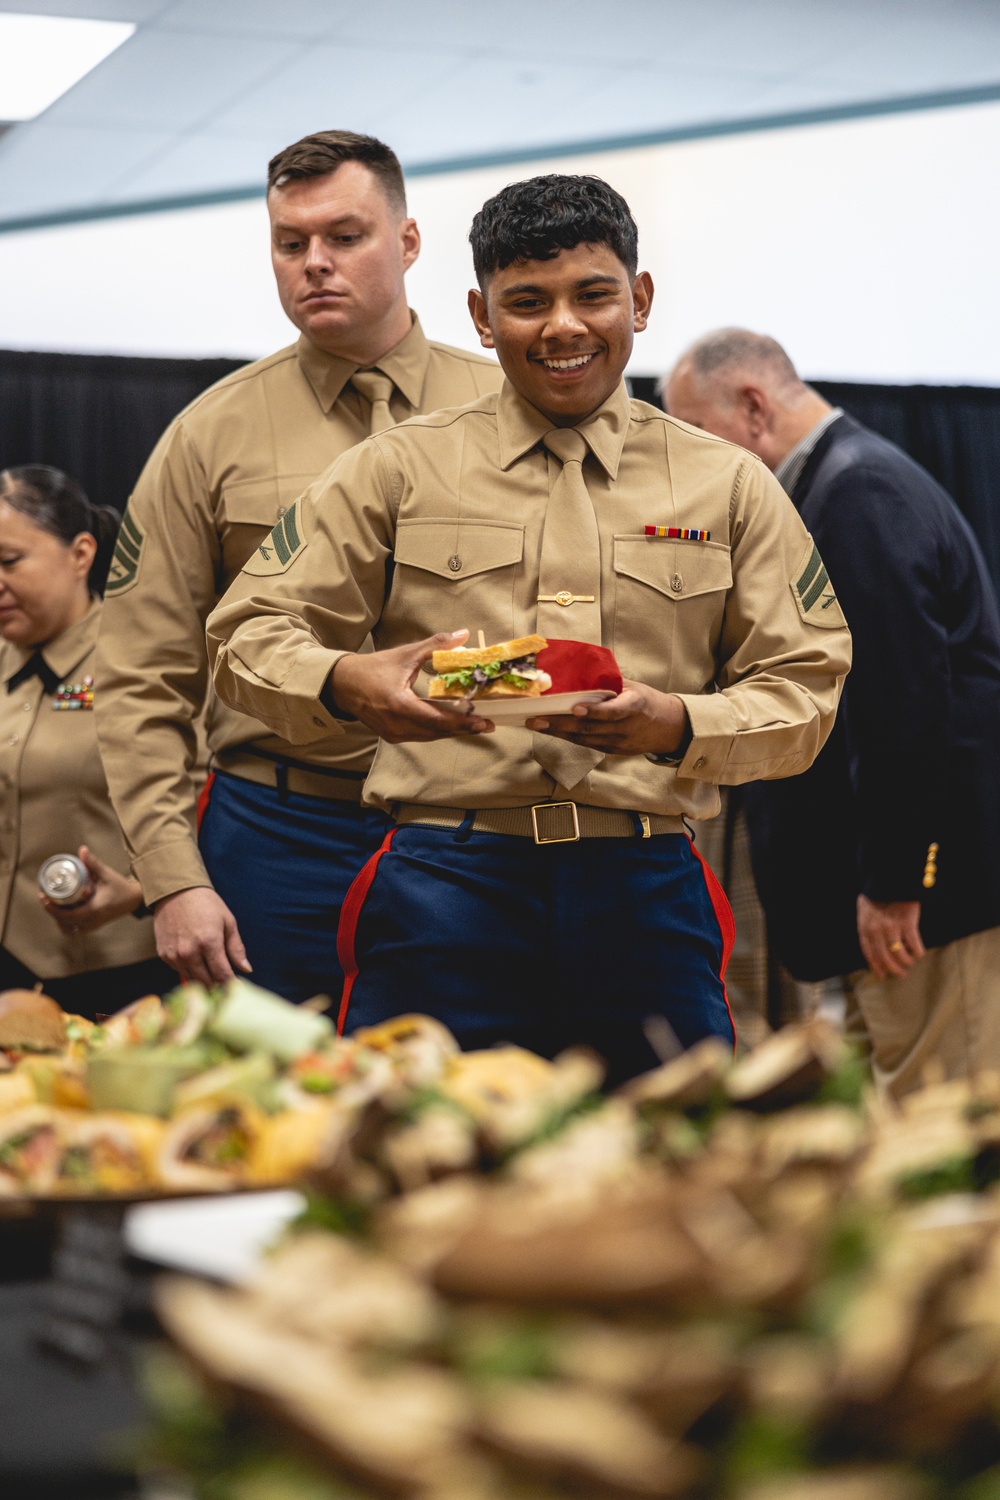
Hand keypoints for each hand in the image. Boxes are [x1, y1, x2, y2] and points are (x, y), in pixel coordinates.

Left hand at [40, 845, 143, 935]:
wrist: (135, 899)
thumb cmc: (121, 887)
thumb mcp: (107, 874)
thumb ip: (93, 863)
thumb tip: (82, 850)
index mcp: (94, 909)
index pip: (67, 915)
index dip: (52, 909)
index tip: (44, 898)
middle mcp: (92, 921)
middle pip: (65, 923)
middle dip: (52, 912)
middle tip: (45, 899)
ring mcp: (94, 925)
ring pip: (69, 929)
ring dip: (59, 920)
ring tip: (53, 906)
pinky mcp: (95, 926)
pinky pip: (76, 929)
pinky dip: (67, 924)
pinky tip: (64, 913)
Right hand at [153, 886, 251, 987]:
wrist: (176, 891)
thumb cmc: (206, 904)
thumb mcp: (227, 922)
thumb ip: (236, 948)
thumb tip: (246, 969)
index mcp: (209, 942)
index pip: (222, 975)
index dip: (231, 984)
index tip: (237, 987)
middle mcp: (189, 952)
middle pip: (207, 982)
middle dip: (218, 985)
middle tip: (225, 981)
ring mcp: (174, 954)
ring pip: (192, 980)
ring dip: (203, 979)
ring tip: (211, 971)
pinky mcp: (164, 955)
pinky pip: (179, 971)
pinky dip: (189, 970)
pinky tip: (195, 960)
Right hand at [330, 630, 496, 743]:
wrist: (343, 685)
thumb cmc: (373, 668)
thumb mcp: (405, 654)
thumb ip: (435, 646)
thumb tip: (463, 635)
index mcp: (399, 704)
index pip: (437, 719)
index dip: (462, 722)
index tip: (483, 721)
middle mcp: (396, 724)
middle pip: (437, 731)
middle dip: (463, 728)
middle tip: (487, 724)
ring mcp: (393, 733)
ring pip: (431, 736)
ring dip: (452, 731)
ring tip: (474, 724)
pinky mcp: (392, 736)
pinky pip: (421, 736)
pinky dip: (438, 730)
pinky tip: (452, 724)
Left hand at [527, 680, 688, 755]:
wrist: (669, 728)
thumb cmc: (647, 701)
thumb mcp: (633, 688)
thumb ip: (609, 684)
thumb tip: (580, 670)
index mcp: (634, 707)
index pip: (612, 711)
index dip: (593, 712)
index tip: (575, 709)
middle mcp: (625, 728)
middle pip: (590, 728)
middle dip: (560, 724)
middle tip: (536, 719)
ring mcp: (618, 742)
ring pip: (584, 738)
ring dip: (558, 732)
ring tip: (536, 724)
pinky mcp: (612, 751)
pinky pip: (587, 744)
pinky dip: (568, 737)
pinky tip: (551, 731)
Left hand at [856, 895, 925, 979]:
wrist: (890, 879)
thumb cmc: (877, 896)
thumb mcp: (865, 912)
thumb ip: (868, 928)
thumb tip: (874, 948)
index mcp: (865, 928)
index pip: (869, 953)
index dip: (876, 966)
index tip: (882, 975)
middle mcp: (877, 930)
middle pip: (885, 957)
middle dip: (894, 969)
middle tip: (901, 974)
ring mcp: (892, 927)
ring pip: (900, 954)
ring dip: (906, 962)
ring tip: (910, 963)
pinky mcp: (907, 923)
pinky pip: (914, 944)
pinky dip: (917, 952)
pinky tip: (919, 953)